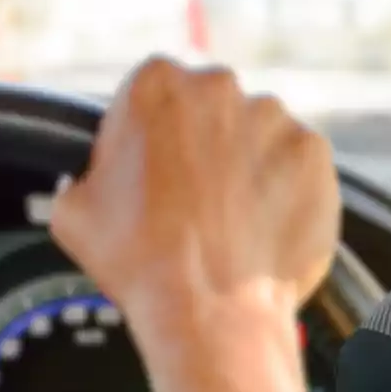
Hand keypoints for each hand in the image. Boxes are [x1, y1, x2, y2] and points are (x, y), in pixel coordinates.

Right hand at [50, 55, 339, 334]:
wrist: (209, 308)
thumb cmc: (140, 260)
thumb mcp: (74, 210)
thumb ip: (89, 173)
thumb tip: (94, 181)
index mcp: (156, 83)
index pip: (160, 95)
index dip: (158, 136)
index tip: (160, 170)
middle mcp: (220, 87)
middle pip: (215, 110)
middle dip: (210, 145)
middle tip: (200, 199)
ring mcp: (276, 120)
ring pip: (263, 136)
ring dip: (252, 166)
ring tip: (236, 220)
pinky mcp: (316, 156)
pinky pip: (301, 168)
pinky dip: (290, 192)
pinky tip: (268, 227)